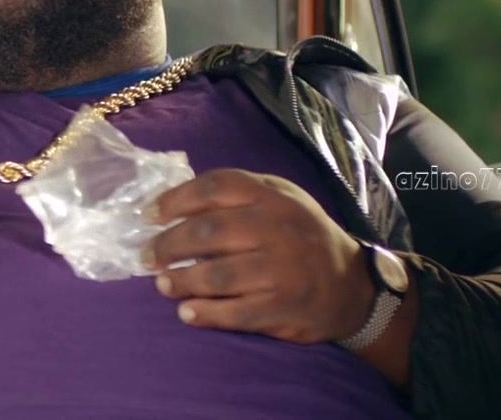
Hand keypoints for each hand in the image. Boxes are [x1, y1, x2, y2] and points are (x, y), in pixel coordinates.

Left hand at [144, 168, 373, 344]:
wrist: (353, 286)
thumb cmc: (300, 235)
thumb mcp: (279, 199)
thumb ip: (235, 194)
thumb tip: (171, 201)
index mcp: (273, 196)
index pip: (216, 187)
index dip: (175, 199)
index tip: (149, 215)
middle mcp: (279, 229)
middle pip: (209, 231)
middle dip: (168, 244)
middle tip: (146, 256)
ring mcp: (283, 270)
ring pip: (218, 274)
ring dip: (181, 280)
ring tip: (162, 284)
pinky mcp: (285, 308)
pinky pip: (236, 313)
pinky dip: (205, 314)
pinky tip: (187, 313)